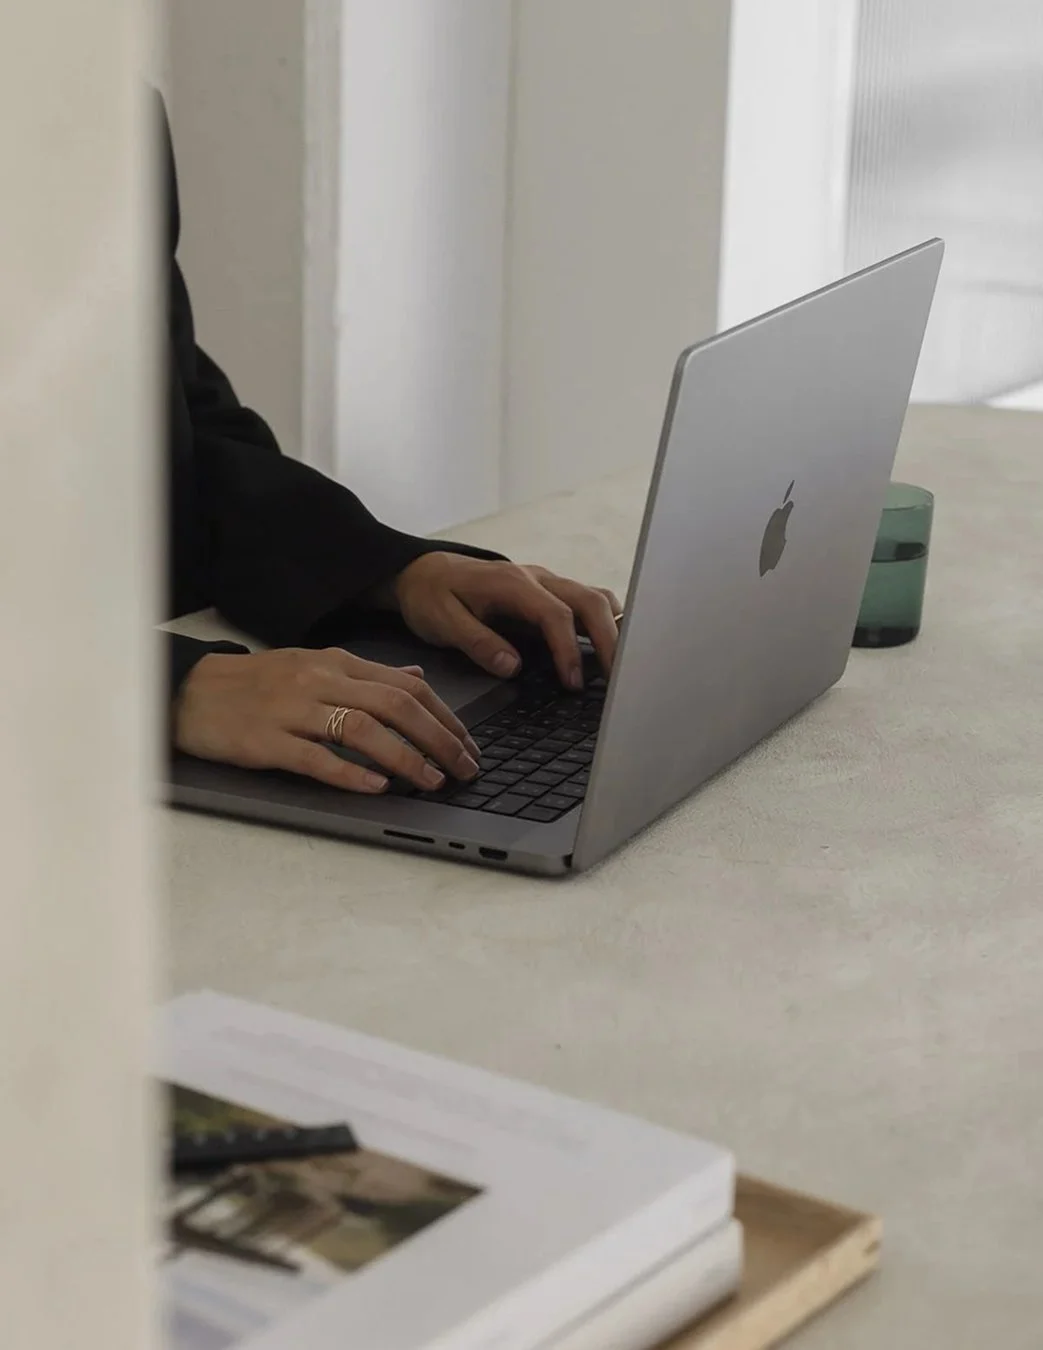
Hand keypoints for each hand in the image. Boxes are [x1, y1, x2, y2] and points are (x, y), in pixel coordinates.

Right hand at [173, 647, 480, 793]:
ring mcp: (293, 710)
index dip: (445, 716)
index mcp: (336, 662)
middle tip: (465, 769)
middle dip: (439, 740)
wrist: (190, 691)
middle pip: (396, 706)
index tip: (468, 744)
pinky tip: (377, 789)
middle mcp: (320, 680)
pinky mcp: (266, 741)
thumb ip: (367, 674)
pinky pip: (316, 758)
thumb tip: (415, 676)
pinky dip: (351, 774)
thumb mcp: (315, 665)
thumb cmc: (256, 683)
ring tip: (431, 781)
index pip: (407, 685)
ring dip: (405, 758)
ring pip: (363, 730)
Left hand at [393, 554, 621, 688]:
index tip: (573, 683)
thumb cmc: (431, 594)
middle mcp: (536, 578)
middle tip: (618, 679)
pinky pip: (586, 601)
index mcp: (513, 584)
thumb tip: (512, 666)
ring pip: (594, 597)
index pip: (556, 616)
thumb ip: (478, 642)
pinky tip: (610, 645)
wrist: (422, 571)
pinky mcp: (547, 592)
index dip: (570, 651)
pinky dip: (604, 621)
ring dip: (613, 628)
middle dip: (610, 640)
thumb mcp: (442, 621)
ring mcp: (545, 583)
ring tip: (622, 665)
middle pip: (589, 601)